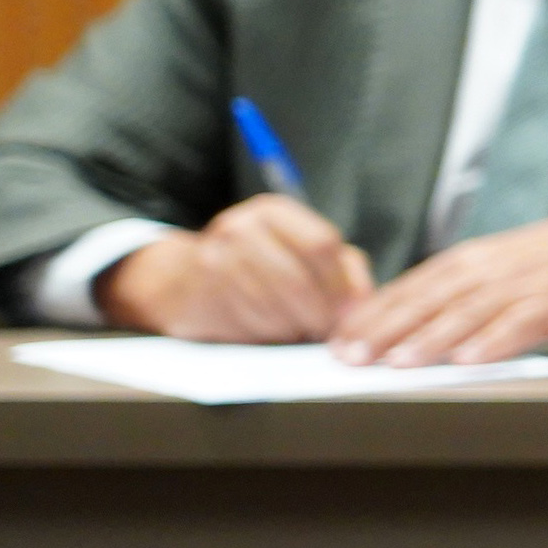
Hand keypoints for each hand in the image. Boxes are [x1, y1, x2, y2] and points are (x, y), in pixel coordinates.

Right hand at [97, 195, 373, 342]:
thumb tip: (364, 303)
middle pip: (297, 279)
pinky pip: (247, 325)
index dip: (341, 284)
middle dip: (319, 314)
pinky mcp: (199, 294)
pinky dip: (268, 337)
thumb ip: (344, 269)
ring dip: (295, 329)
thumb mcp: (302, 251)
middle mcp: (240, 227)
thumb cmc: (260, 264)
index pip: (321, 244)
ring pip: (273, 307)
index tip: (352, 312)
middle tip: (330, 333)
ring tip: (303, 333)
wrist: (182, 278)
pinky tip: (274, 335)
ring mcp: (214, 259)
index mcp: (273, 211)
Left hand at [329, 210, 547, 365]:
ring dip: (429, 340)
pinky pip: (518, 325)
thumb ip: (459, 289)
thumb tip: (410, 320)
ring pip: (465, 314)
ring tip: (398, 363)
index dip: (371, 313)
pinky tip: (469, 361)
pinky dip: (492, 342)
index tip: (338, 338)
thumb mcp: (501, 263)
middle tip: (351, 356)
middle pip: (428, 301)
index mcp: (470, 259)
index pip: (409, 287)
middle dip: (385, 330)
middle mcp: (489, 269)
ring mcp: (521, 286)